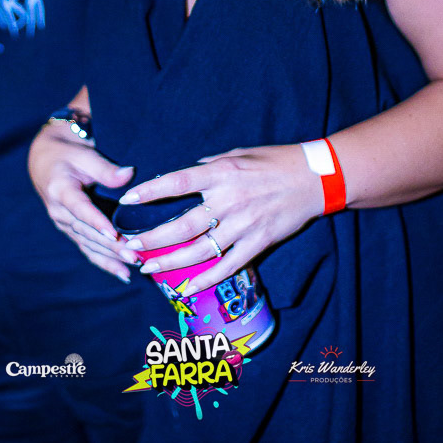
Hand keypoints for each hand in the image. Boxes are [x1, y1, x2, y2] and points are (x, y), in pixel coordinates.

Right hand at [28, 121, 137, 281]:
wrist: (46, 162)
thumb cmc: (69, 156)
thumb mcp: (85, 155)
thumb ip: (106, 168)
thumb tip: (129, 174)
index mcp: (60, 190)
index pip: (80, 208)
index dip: (96, 221)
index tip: (113, 234)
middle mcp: (59, 212)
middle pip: (87, 231)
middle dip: (111, 245)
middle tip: (134, 254)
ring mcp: (64, 224)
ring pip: (88, 244)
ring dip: (110, 256)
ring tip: (132, 265)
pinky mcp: (71, 231)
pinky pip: (88, 249)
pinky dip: (104, 262)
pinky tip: (123, 274)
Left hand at [118, 144, 322, 294]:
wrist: (314, 178)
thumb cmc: (274, 161)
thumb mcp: (238, 153)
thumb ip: (210, 166)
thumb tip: (185, 174)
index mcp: (222, 173)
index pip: (177, 182)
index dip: (151, 192)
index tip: (128, 199)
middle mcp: (230, 200)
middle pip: (182, 225)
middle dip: (151, 239)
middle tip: (129, 247)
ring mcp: (244, 224)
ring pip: (200, 250)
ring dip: (170, 263)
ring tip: (147, 269)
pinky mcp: (259, 242)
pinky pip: (227, 266)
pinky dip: (206, 279)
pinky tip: (187, 288)